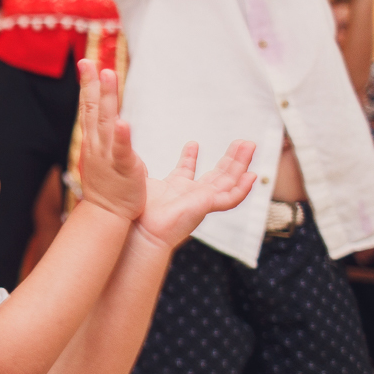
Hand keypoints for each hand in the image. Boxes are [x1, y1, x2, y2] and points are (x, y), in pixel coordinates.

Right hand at [77, 58, 146, 220]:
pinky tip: (123, 122)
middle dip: (92, 84)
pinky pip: (122, 150)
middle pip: (94, 109)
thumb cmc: (107, 187)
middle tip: (92, 62)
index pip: (89, 108)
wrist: (106, 215)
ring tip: (108, 75)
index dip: (87, 85)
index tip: (86, 63)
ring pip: (107, 122)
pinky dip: (122, 136)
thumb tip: (110, 121)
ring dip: (108, 98)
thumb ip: (104, 137)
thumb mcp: (102, 156)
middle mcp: (97, 144)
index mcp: (93, 141)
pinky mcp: (124, 168)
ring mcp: (108, 156)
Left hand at [135, 140, 256, 248]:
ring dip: (240, 165)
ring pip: (228, 182)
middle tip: (242, 141)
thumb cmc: (136, 211)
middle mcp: (191, 195)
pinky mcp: (206, 207)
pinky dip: (242, 189)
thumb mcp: (140, 181)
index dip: (190, 157)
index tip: (192, 143)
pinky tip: (252, 177)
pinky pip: (229, 199)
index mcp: (174, 189)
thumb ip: (138, 169)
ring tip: (250, 145)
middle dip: (230, 158)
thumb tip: (122, 150)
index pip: (186, 172)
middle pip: (217, 175)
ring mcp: (201, 202)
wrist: (139, 232)